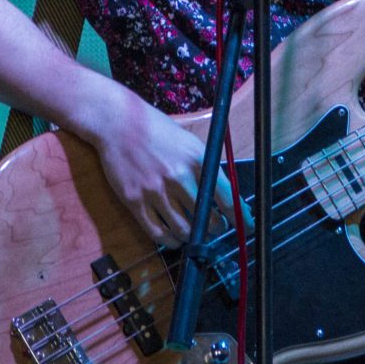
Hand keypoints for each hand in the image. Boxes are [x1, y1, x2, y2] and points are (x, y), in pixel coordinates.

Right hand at [83, 90, 245, 248]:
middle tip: (215, 229)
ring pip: (183, 229)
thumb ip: (206, 167)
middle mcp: (178, 177)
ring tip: (194, 234)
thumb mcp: (190, 142)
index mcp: (197, 160)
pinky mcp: (134, 200)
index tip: (246, 227)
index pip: (226, 198)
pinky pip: (157, 232)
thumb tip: (223, 195)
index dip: (239, 218)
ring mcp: (155, 190)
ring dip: (193, 237)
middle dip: (214, 228)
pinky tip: (174, 239)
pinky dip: (170, 241)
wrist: (118, 122)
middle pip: (206, 218)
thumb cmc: (157, 130)